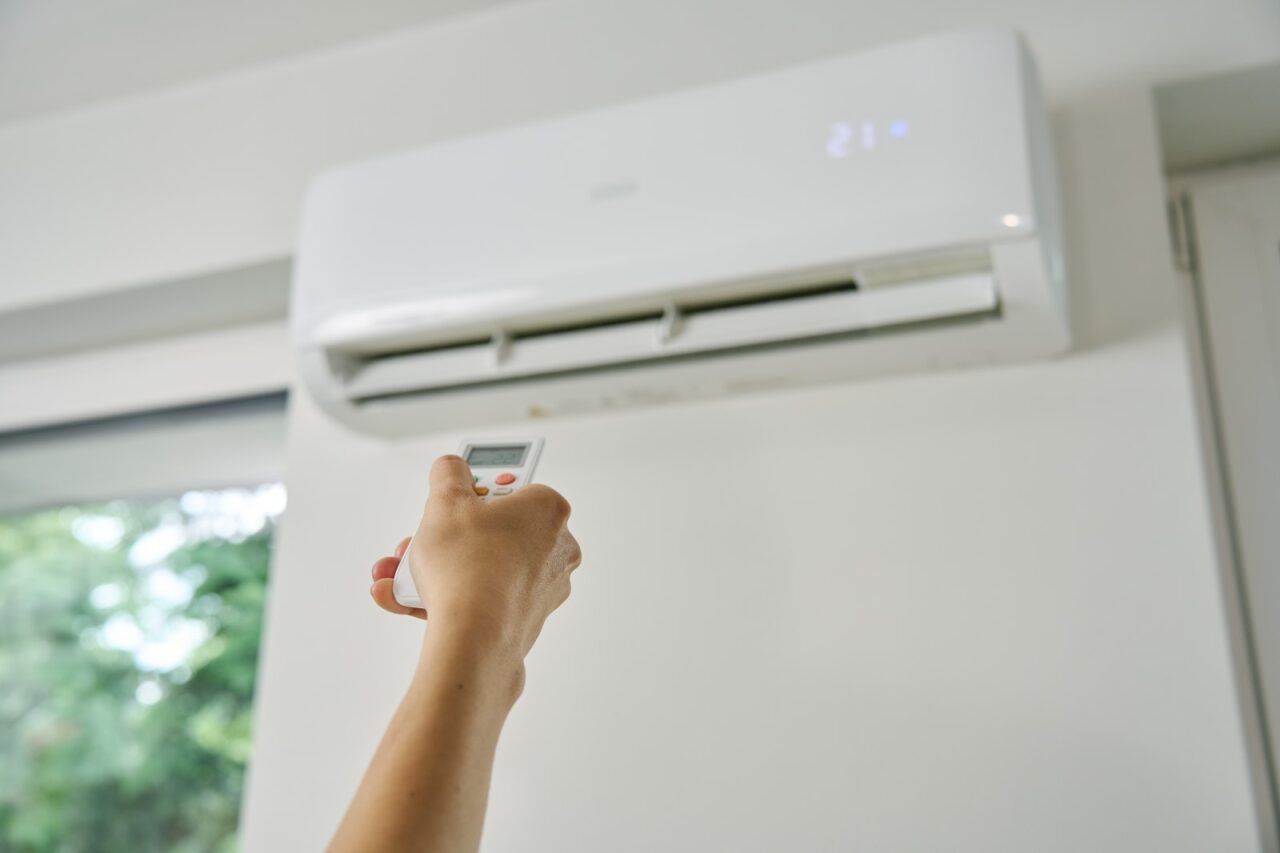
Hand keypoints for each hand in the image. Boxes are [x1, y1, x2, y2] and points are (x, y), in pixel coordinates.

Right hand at [368, 454, 581, 661]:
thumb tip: (451, 468)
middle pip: (488, 532)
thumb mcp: (445, 501)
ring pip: (477, 569)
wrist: (474, 638)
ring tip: (395, 577)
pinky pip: (478, 599)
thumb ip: (448, 473)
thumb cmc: (469, 567)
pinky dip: (442, 598)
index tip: (453, 503)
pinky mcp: (524, 619)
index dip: (472, 495)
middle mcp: (556, 548)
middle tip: (414, 543)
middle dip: (440, 538)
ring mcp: (542, 587)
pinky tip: (402, 598)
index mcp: (548, 510)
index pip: (508, 489)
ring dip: (431, 570)